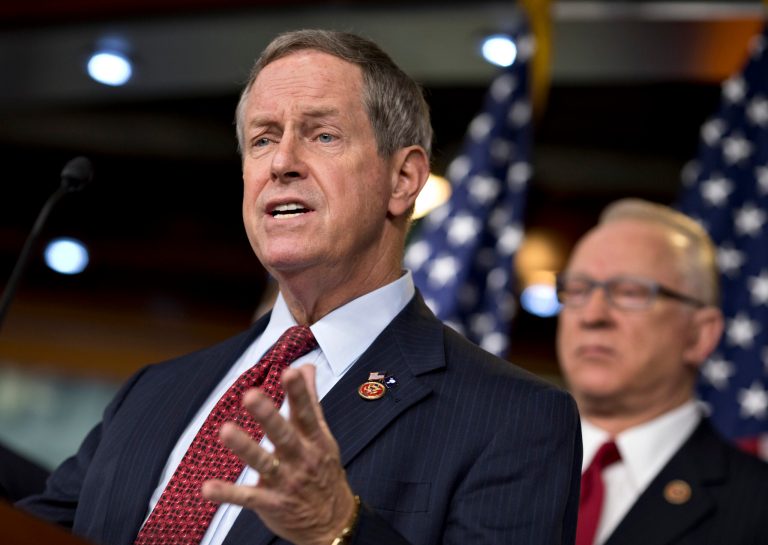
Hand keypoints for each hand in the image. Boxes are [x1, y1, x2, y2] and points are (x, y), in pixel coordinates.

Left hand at [201, 365, 356, 544]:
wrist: (334, 523)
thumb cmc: (325, 473)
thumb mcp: (323, 437)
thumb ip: (310, 402)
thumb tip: (305, 369)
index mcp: (314, 440)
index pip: (306, 413)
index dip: (298, 393)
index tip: (290, 372)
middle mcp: (301, 459)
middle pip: (284, 435)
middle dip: (268, 416)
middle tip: (251, 396)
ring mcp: (286, 482)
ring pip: (264, 463)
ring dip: (245, 447)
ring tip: (225, 431)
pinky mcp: (271, 503)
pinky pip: (247, 497)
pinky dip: (227, 493)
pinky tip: (207, 488)